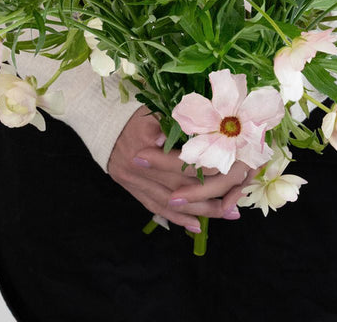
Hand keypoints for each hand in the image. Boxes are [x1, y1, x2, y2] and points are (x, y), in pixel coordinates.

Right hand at [107, 106, 256, 232]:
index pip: (182, 163)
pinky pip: (155, 207)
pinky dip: (176, 217)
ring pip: (170, 202)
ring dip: (197, 211)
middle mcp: (137, 166)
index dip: (207, 169)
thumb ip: (178, 121)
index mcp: (145, 143)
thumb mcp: (156, 110)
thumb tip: (207, 134)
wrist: (102, 122)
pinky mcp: (131, 189)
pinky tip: (194, 225)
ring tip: (223, 215)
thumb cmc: (135, 113)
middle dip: (209, 197)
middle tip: (234, 202)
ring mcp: (132, 181)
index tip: (230, 171)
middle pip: (179, 187)